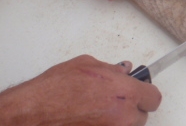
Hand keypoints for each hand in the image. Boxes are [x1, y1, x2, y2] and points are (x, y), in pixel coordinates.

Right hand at [0, 56, 160, 124]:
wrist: (32, 113)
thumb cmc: (54, 90)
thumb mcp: (87, 65)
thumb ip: (111, 68)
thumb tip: (123, 70)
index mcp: (125, 92)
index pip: (154, 98)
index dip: (146, 93)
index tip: (140, 92)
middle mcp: (123, 116)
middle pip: (141, 116)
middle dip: (130, 108)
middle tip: (113, 101)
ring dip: (117, 121)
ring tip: (97, 112)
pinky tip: (89, 119)